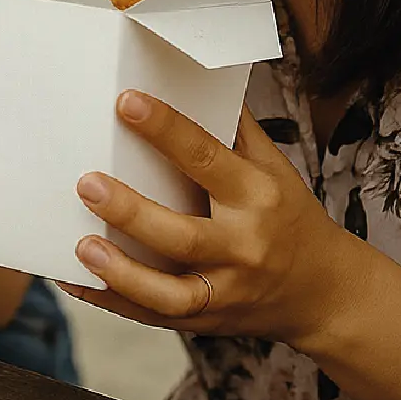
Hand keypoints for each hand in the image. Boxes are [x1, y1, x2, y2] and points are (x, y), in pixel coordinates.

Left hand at [60, 94, 356, 346]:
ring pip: (169, 291)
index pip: (207, 159)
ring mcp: (225, 291)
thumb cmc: (290, 217)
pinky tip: (77, 280)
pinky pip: (153, 317)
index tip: (126, 103)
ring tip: (82, 245)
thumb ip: (236, 129)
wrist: (324, 292)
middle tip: (87, 183)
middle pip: (183, 235)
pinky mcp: (206, 321)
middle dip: (132, 211)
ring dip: (121, 271)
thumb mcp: (275, 168)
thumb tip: (194, 78)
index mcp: (259, 197)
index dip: (166, 130)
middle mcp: (243, 247)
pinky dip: (113, 301)